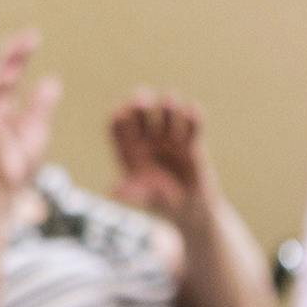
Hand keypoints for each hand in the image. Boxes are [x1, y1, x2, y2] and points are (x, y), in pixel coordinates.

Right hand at [0, 34, 60, 201]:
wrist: (0, 198)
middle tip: (31, 36)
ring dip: (6, 66)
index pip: (6, 75)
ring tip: (23, 48)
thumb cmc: (12, 168)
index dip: (17, 55)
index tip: (33, 36)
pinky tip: (12, 77)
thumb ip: (39, 108)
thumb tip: (51, 81)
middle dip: (12, 54)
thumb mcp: (34, 132)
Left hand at [108, 89, 215, 225]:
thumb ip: (131, 190)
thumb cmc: (157, 200)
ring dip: (168, 106)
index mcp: (127, 147)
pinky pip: (192, 126)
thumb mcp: (143, 195)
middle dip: (140, 104)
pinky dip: (192, 117)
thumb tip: (114, 192)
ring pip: (166, 115)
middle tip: (142, 99)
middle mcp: (145, 138)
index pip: (118, 126)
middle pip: (140, 114)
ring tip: (169, 100)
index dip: (119, 118)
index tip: (121, 114)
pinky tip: (192, 108)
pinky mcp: (190, 142)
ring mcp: (168, 137)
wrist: (187, 208)